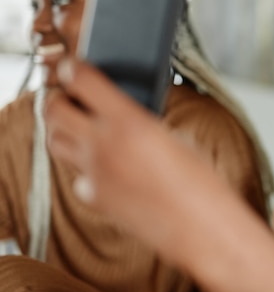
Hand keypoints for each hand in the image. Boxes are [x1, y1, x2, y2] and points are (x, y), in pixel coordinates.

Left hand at [44, 58, 273, 291]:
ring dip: (62, 128)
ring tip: (78, 125)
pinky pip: (78, 175)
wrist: (201, 225)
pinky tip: (104, 167)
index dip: (74, 68)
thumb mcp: (176, 136)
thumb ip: (142, 124)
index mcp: (129, 121)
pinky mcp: (94, 198)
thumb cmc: (200, 181)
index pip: (82, 80)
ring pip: (55, 140)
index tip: (73, 67)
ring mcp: (94, 173)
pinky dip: (85, 168)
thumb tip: (127, 119)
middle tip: (69, 95)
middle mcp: (103, 145)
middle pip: (54, 109)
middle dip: (58, 97)